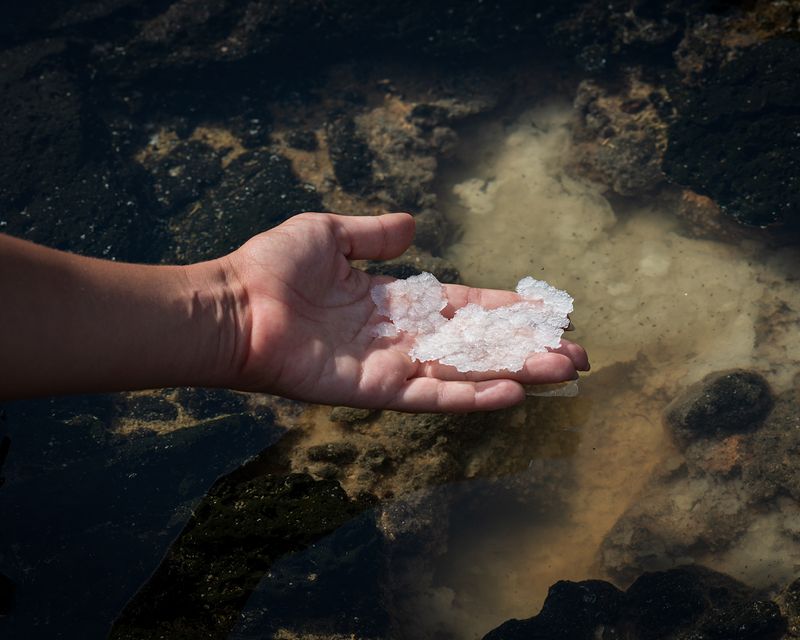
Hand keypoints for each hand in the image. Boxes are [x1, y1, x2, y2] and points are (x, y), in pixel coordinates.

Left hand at [220, 212, 588, 411]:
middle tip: (575, 353)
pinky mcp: (376, 390)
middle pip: (476, 343)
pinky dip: (471, 394)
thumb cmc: (272, 268)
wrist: (233, 305)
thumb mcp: (329, 234)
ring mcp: (391, 366)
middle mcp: (399, 337)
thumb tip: (414, 225)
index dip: (504, 309)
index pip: (462, 306)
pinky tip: (512, 391)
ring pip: (465, 370)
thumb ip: (374, 234)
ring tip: (563, 371)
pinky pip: (431, 394)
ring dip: (515, 372)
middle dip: (525, 347)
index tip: (546, 311)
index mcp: (393, 301)